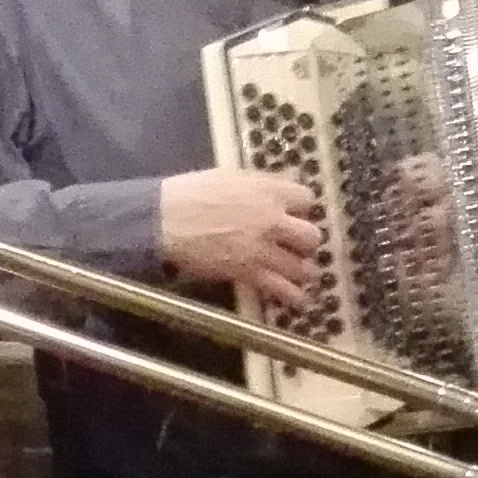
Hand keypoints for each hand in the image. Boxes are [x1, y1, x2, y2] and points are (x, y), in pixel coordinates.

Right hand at [159, 168, 323, 313]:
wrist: (165, 221)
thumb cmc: (189, 194)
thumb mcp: (230, 176)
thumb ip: (260, 184)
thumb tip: (279, 187)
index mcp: (268, 190)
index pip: (307, 199)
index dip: (302, 208)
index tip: (295, 214)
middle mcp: (273, 219)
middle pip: (312, 235)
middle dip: (307, 242)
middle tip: (298, 246)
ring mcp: (264, 248)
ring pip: (302, 265)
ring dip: (304, 270)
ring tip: (303, 275)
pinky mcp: (250, 273)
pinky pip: (282, 289)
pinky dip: (294, 297)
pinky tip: (300, 302)